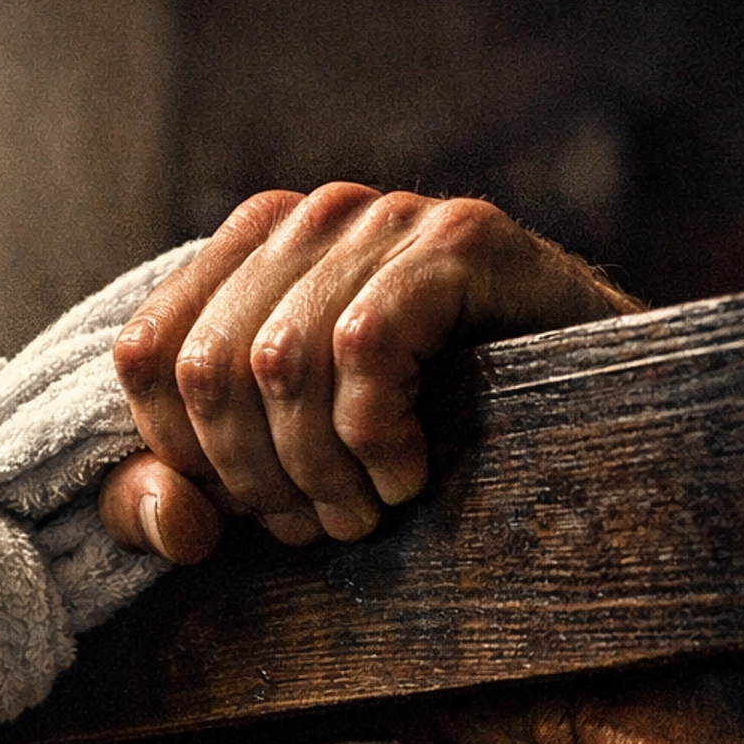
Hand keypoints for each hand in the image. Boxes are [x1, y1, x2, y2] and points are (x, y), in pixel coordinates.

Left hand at [98, 184, 642, 562]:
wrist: (596, 406)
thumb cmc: (425, 439)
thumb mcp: (286, 473)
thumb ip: (190, 494)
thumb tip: (169, 525)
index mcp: (241, 258)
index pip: (146, 356)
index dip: (185, 458)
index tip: (254, 514)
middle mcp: (301, 220)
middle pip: (208, 370)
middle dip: (256, 480)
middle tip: (323, 525)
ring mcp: (379, 218)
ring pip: (280, 364)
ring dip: (322, 471)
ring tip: (370, 509)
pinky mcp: (457, 238)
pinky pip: (365, 347)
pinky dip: (377, 436)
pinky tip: (413, 470)